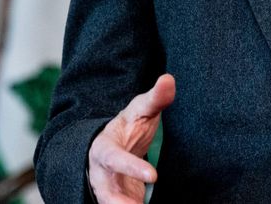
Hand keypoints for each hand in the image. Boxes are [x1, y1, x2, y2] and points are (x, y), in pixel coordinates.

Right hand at [87, 74, 175, 203]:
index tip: (154, 176)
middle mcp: (101, 173)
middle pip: (105, 191)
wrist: (113, 144)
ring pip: (111, 203)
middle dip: (117, 202)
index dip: (132, 167)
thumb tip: (169, 80)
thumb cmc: (129, 126)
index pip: (115, 158)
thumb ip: (155, 98)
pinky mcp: (118, 200)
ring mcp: (107, 190)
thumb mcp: (139, 110)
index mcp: (104, 148)